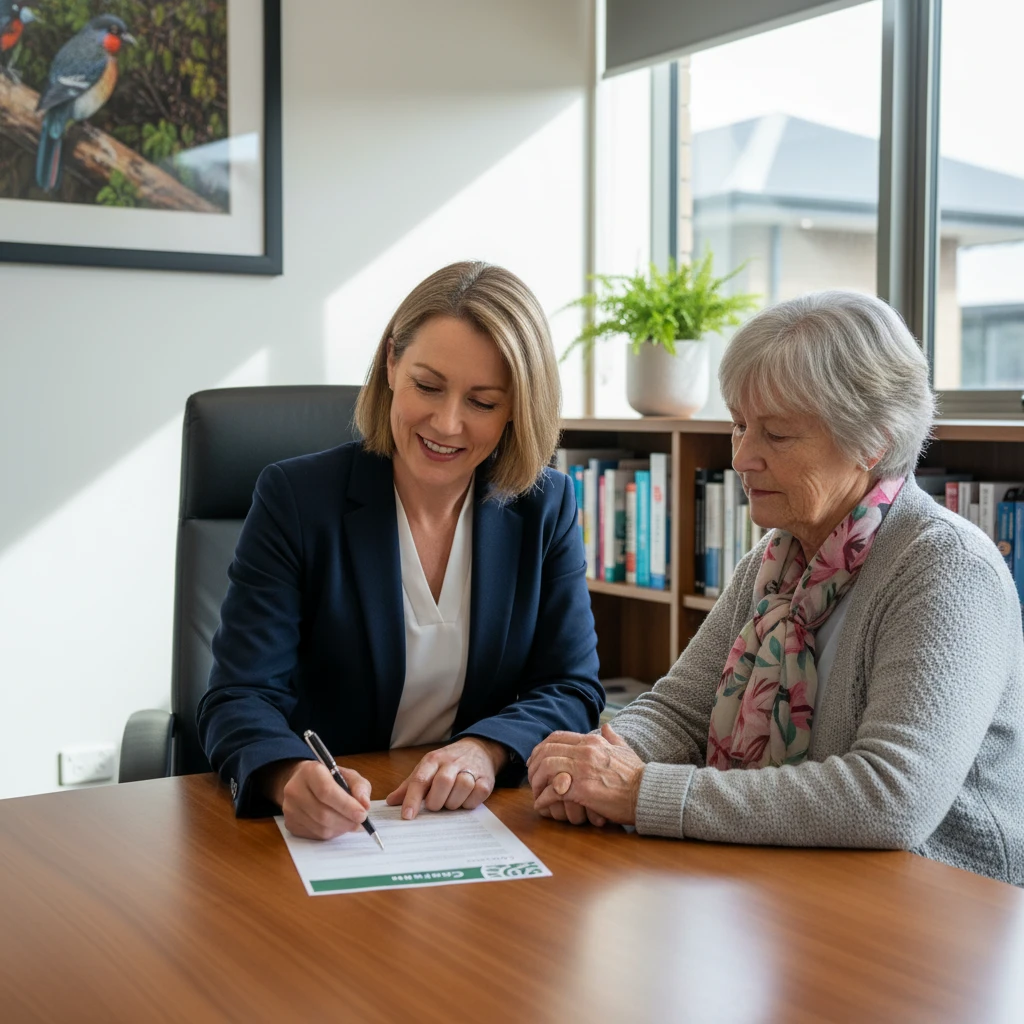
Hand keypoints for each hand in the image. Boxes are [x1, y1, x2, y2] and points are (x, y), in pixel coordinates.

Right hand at [265, 759, 371, 840]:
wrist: (303, 782)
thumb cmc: (329, 778)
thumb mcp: (348, 775)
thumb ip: (360, 786)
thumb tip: (365, 805)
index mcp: (310, 771)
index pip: (326, 791)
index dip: (346, 805)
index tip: (363, 814)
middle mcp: (295, 789)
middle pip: (323, 813)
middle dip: (346, 821)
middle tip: (361, 822)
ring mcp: (290, 809)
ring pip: (320, 828)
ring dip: (341, 829)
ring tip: (351, 823)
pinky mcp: (290, 824)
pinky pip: (315, 835)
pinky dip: (331, 833)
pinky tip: (337, 825)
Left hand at [386, 737, 506, 818]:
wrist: (479, 749)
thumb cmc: (448, 763)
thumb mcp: (427, 769)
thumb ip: (410, 786)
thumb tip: (390, 802)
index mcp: (433, 760)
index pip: (420, 779)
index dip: (413, 799)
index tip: (407, 816)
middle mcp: (452, 762)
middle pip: (443, 782)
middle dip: (436, 801)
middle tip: (435, 805)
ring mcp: (470, 769)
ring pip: (462, 787)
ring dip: (454, 802)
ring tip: (450, 801)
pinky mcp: (486, 779)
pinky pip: (478, 794)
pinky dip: (470, 802)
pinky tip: (465, 799)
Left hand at [527, 724, 644, 825]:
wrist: (648, 793)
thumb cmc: (637, 775)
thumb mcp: (625, 749)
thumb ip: (613, 737)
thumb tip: (606, 727)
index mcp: (592, 741)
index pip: (556, 738)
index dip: (541, 748)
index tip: (535, 760)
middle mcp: (585, 751)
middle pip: (546, 752)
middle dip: (534, 765)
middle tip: (532, 777)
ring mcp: (582, 770)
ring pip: (546, 769)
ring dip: (536, 782)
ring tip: (537, 792)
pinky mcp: (582, 790)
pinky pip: (553, 792)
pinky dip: (544, 799)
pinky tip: (542, 805)